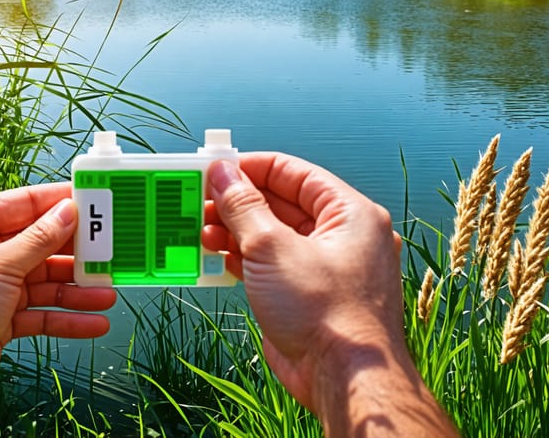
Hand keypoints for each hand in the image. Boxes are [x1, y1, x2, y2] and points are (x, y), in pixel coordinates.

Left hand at [0, 183, 116, 412]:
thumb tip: (68, 211)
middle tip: (108, 251)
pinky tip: (93, 322)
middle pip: (38, 245)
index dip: (58, 203)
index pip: (21, 205)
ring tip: (106, 295)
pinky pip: (40, 312)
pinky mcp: (1, 318)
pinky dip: (65, 318)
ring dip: (75, 290)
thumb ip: (37, 239)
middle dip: (73, 253)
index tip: (91, 200)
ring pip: (44, 282)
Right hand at [202, 153, 404, 409]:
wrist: (343, 380)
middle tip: (199, 202)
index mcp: (349, 213)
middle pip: (281, 204)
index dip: (251, 168)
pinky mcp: (306, 296)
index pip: (294, 173)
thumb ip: (243, 207)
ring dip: (234, 232)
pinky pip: (270, 266)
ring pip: (272, 237)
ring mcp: (323, 268)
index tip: (216, 170)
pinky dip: (242, 259)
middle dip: (237, 203)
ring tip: (200, 233)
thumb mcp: (273, 248)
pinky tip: (214, 257)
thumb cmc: (326, 313)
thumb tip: (222, 173)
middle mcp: (341, 237)